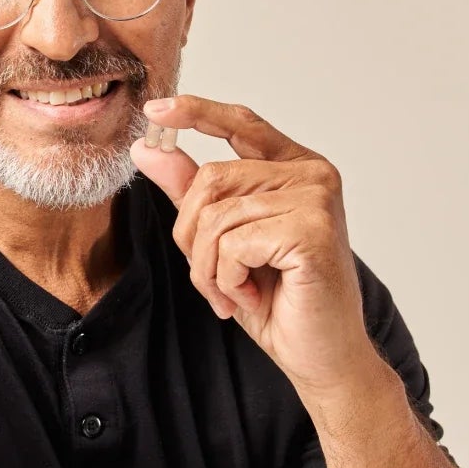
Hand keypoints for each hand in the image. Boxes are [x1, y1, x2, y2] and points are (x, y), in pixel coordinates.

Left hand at [129, 95, 391, 408]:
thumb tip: (147, 147)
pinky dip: (229, 280)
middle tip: (213, 281)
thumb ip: (190, 191)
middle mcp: (312, 174)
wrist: (320, 357)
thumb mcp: (223, 242)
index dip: (197, 112)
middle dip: (193, 238)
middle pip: (211, 179)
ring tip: (235, 294)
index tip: (156, 110)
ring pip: (217, 216)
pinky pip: (233, 243)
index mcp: (296, 168)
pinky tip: (253, 298)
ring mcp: (317, 198)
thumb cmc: (279, 302)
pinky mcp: (313, 230)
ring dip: (210, 268)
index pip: (242, 124)